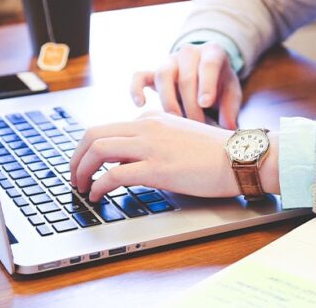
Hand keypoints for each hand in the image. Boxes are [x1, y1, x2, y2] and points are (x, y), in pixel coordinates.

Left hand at [69, 112, 279, 201]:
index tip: (86, 165)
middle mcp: (147, 127)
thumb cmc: (217, 153)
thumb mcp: (181, 136)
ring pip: (98, 150)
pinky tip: (98, 196)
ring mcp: (151, 146)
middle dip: (76, 157)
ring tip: (81, 187)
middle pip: (94, 134)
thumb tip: (135, 159)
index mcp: (152, 119)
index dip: (90, 149)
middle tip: (74, 176)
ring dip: (81, 170)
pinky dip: (98, 186)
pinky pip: (114, 174)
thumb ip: (157, 141)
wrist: (240, 157)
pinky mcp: (157, 168)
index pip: (108, 128)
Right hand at [130, 42, 241, 129]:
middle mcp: (189, 53)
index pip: (209, 64)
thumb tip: (229, 129)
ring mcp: (169, 61)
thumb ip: (231, 109)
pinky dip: (136, 89)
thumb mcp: (231, 93)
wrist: (205, 73)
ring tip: (175, 121)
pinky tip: (141, 105)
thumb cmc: (220, 85)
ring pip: (163, 75)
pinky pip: (139, 76)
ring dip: (169, 101)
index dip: (206, 84)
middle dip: (190, 104)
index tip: (205, 103)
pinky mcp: (153, 72)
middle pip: (185, 76)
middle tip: (197, 125)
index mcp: (212, 52)